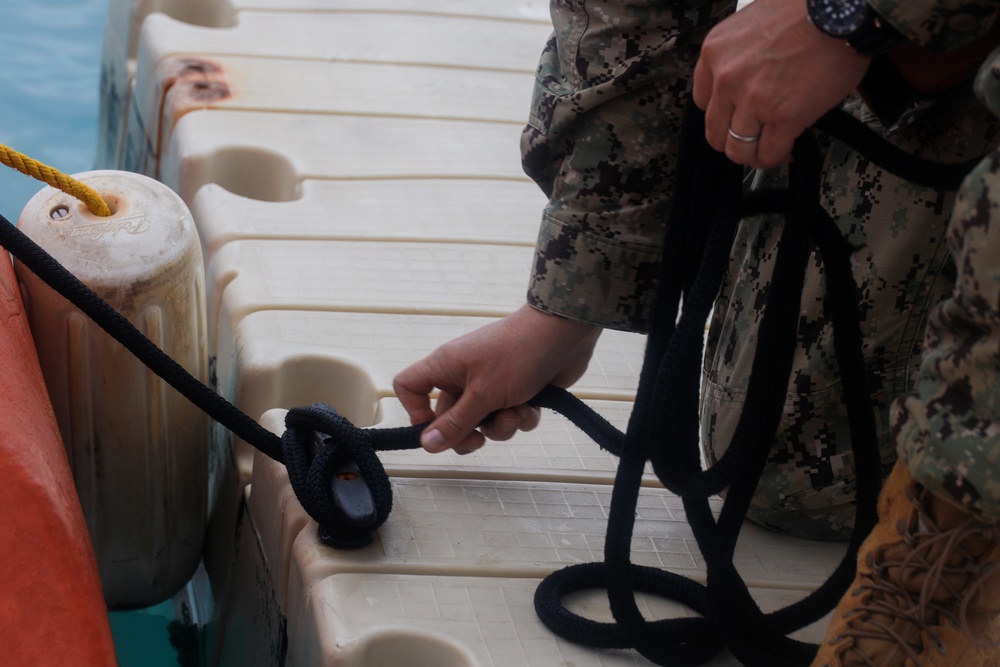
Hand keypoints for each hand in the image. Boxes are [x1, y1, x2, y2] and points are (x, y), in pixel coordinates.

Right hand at [392, 304, 601, 453]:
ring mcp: (491, 384)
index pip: (409, 387)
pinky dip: (521, 418)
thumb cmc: (519, 352)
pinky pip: (510, 418)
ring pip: (484, 423)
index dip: (415, 412)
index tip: (435, 431)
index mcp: (446, 367)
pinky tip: (533, 407)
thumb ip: (456, 423)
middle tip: (480, 440)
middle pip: (449, 418)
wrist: (565, 334)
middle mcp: (464, 376)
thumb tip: (427, 445)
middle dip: (468, 433)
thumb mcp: (483, 394)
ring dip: (501, 426)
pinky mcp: (517, 392)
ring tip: (516, 412)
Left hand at [692, 0, 870, 167]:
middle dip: (735, 138)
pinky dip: (779, 156)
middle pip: (715, 132)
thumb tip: (746, 86)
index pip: (702, 102)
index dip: (723, 114)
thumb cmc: (806, 9)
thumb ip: (739, 58)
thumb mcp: (752, 25)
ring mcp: (753, 100)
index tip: (738, 116)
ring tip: (773, 146)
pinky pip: (769, 154)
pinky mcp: (783, 117)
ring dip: (755, 153)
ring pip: (738, 150)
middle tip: (756, 136)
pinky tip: (790, 147)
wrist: (842, 7)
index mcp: (715, 53)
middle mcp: (726, 79)